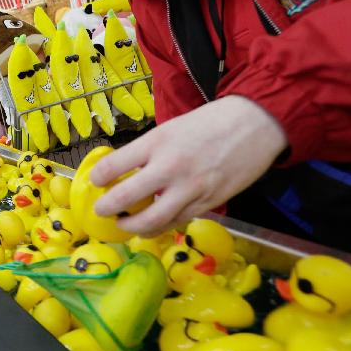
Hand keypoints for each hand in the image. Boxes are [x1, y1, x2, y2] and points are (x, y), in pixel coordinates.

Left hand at [89, 96, 287, 235]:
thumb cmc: (209, 123)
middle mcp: (170, 167)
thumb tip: (122, 171)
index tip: (96, 181)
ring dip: (132, 227)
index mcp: (156, 142)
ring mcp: (190, 188)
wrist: (254, 124)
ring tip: (125, 224)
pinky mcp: (208, 203)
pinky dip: (161, 227)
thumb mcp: (169, 129)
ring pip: (152, 220)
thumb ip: (147, 151)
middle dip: (107, 208)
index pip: (113, 165)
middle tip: (101, 210)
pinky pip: (177, 222)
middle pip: (125, 198)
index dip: (98, 178)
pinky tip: (152, 225)